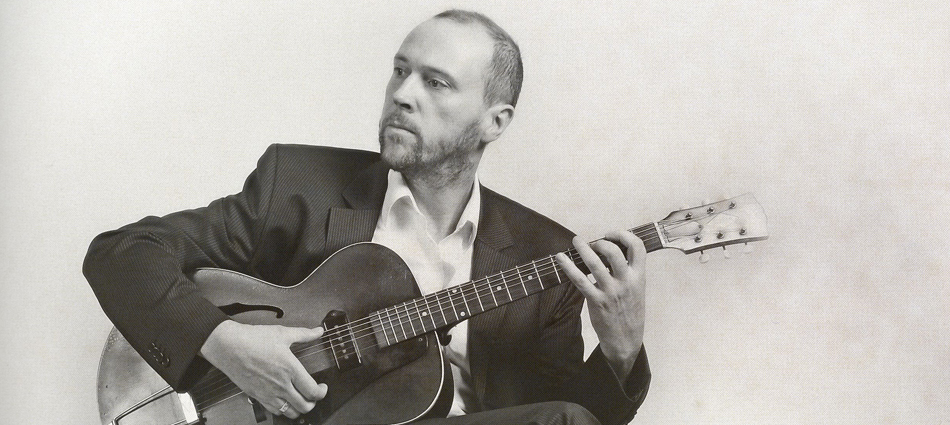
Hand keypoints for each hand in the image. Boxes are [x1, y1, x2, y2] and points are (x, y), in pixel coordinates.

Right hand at [199, 320, 327, 418]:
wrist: (228, 346)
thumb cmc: (253, 339)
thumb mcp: (283, 333)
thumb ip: (304, 334)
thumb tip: (318, 331)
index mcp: (290, 369)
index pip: (313, 391)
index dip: (322, 392)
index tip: (323, 387)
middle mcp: (281, 384)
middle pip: (304, 405)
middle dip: (313, 403)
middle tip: (314, 395)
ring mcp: (268, 393)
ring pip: (290, 412)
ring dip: (299, 409)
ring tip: (301, 400)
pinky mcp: (257, 396)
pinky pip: (274, 411)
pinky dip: (283, 410)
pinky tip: (284, 401)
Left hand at [555, 231, 645, 379]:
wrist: (626, 339)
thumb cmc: (630, 312)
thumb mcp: (637, 289)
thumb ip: (629, 271)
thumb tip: (611, 251)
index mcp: (639, 277)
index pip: (638, 247)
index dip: (624, 235)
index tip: (612, 234)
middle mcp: (626, 282)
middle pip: (614, 252)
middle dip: (601, 242)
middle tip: (593, 243)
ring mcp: (610, 291)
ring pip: (595, 263)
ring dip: (583, 249)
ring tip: (576, 242)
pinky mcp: (596, 301)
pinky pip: (579, 280)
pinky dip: (568, 267)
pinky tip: (560, 259)